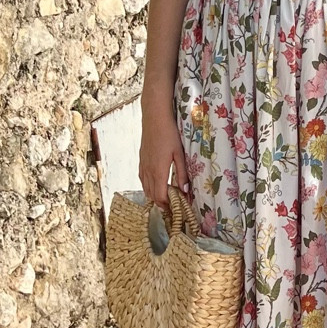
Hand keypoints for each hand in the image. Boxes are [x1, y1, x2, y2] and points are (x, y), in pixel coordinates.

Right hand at [139, 96, 191, 210]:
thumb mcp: (179, 154)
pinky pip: (142, 179)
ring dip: (154, 196)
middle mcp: (148, 171)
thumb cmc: (169, 134)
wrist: (154, 118)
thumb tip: (185, 191)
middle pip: (152, 195)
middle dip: (161, 203)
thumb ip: (182, 173)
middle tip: (172, 207)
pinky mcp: (141, 160)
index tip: (176, 209)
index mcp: (158, 171)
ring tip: (165, 199)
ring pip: (145, 188)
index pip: (160, 196)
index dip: (167, 206)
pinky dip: (148, 186)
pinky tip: (154, 185)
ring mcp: (143, 165)